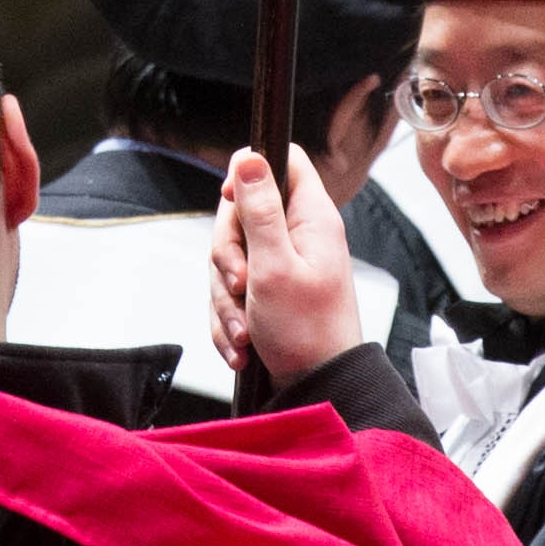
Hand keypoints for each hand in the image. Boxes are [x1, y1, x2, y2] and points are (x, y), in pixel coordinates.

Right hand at [219, 147, 366, 389]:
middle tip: (241, 283)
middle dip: (227, 255)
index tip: (231, 201)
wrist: (318, 388)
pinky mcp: (268, 292)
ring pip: (230, 258)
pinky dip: (230, 318)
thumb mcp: (275, 267)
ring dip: (226, 298)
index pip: (280, 160)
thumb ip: (260, 211)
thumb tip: (249, 157)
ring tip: (245, 329)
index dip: (248, 170)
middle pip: (241, 214)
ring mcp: (282, 264)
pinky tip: (242, 344)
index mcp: (310, 217)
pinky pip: (231, 292)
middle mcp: (297, 236)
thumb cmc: (307, 332)